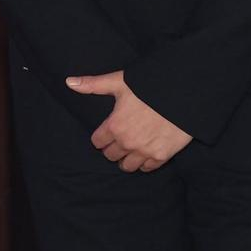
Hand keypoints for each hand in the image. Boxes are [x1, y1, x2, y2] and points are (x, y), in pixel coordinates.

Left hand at [66, 70, 191, 172]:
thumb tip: (69, 82)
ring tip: (130, 148)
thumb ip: (93, 84)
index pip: (97, 142)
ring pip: (127, 166)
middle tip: (119, 138)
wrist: (182, 93)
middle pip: (111, 155)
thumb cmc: (149, 86)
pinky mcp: (161, 156)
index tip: (106, 131)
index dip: (101, 136)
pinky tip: (145, 152)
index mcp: (114, 126)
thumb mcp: (119, 82)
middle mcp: (127, 142)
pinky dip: (144, 163)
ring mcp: (144, 151)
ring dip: (126, 158)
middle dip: (112, 147)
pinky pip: (146, 168)